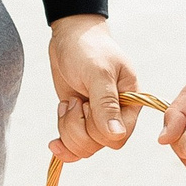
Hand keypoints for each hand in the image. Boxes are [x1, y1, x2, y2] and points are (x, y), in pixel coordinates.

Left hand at [48, 15, 139, 160]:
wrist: (70, 37)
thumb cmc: (89, 49)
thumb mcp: (98, 73)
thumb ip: (106, 104)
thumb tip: (116, 135)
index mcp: (131, 103)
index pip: (119, 137)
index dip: (98, 129)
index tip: (87, 104)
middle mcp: (117, 115)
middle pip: (98, 145)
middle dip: (78, 127)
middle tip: (75, 100)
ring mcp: (97, 119)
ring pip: (84, 147)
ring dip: (68, 129)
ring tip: (67, 103)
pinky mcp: (80, 120)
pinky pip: (74, 146)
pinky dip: (63, 146)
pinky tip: (54, 143)